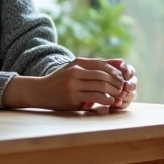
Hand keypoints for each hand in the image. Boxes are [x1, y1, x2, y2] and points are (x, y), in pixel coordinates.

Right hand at [1, 58, 125, 110]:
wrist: (40, 91)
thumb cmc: (61, 80)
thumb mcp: (76, 68)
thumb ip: (97, 65)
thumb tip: (121, 61)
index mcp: (77, 62)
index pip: (102, 64)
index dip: (115, 72)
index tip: (122, 78)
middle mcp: (75, 71)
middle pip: (103, 75)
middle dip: (116, 82)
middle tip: (123, 88)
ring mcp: (73, 84)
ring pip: (100, 86)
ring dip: (113, 91)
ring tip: (118, 95)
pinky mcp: (72, 97)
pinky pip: (94, 97)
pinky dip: (105, 99)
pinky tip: (110, 101)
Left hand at [99, 59, 137, 112]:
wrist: (86, 90)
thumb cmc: (94, 77)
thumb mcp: (99, 69)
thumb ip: (110, 64)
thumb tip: (121, 61)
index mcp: (125, 73)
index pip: (131, 71)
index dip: (128, 71)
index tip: (123, 71)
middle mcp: (128, 83)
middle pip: (134, 84)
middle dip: (130, 85)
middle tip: (125, 85)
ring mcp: (126, 94)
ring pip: (131, 95)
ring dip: (126, 96)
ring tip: (120, 96)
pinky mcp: (121, 104)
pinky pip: (125, 105)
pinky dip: (121, 105)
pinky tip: (116, 104)